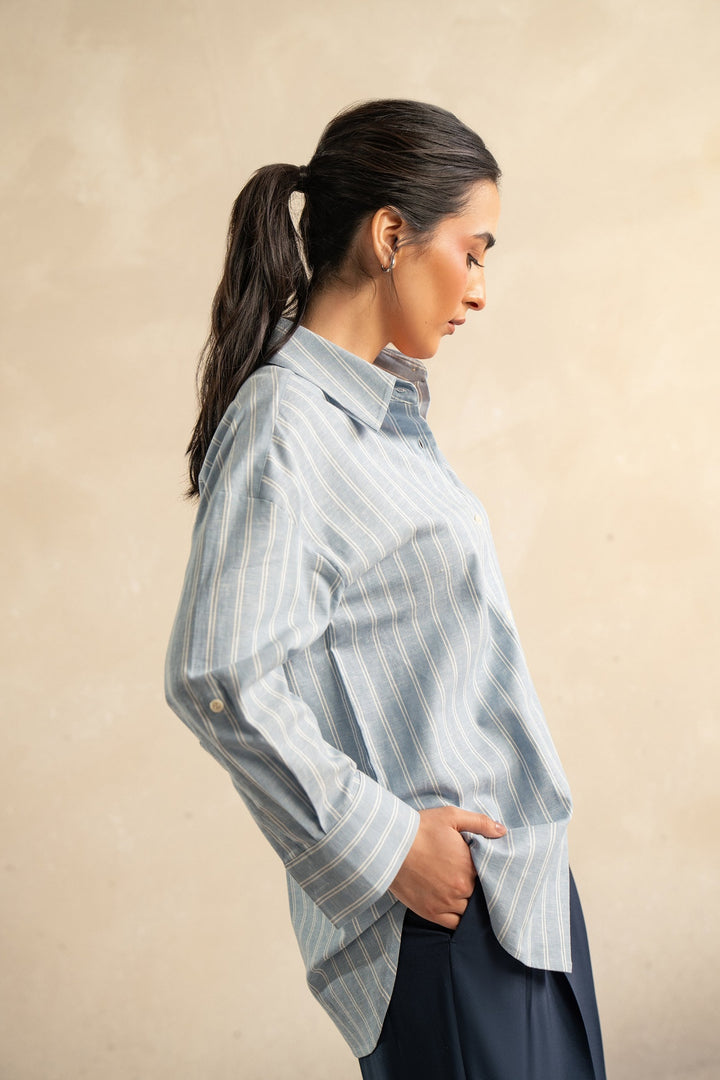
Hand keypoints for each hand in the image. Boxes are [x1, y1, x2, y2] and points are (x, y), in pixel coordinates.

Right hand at [389, 806, 505, 928]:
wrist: (390, 846)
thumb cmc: (420, 829)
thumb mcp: (451, 817)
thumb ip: (480, 823)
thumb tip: (502, 831)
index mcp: (468, 866)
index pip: (486, 875)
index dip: (480, 870)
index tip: (472, 865)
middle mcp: (460, 888)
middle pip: (477, 893)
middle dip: (472, 885)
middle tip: (462, 876)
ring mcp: (446, 903)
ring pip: (467, 910)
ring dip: (466, 902)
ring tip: (457, 891)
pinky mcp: (431, 913)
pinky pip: (454, 924)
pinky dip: (456, 918)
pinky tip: (452, 907)